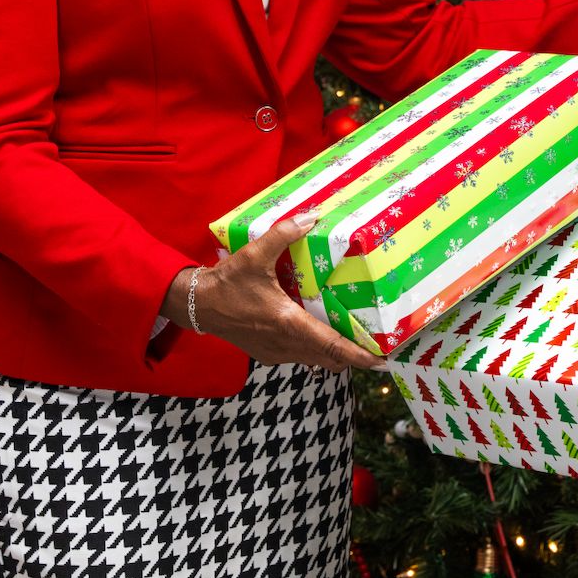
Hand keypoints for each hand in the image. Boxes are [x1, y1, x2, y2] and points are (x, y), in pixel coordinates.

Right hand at [169, 213, 381, 372]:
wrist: (197, 305)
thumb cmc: (227, 282)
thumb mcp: (254, 253)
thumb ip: (284, 234)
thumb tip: (311, 216)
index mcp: (288, 323)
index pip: (331, 347)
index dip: (358, 356)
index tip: (380, 360)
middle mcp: (285, 344)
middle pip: (329, 359)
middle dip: (352, 355)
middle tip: (373, 344)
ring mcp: (276, 353)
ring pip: (315, 361)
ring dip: (333, 354)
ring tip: (351, 338)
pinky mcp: (267, 354)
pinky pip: (299, 357)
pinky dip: (314, 351)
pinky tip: (318, 332)